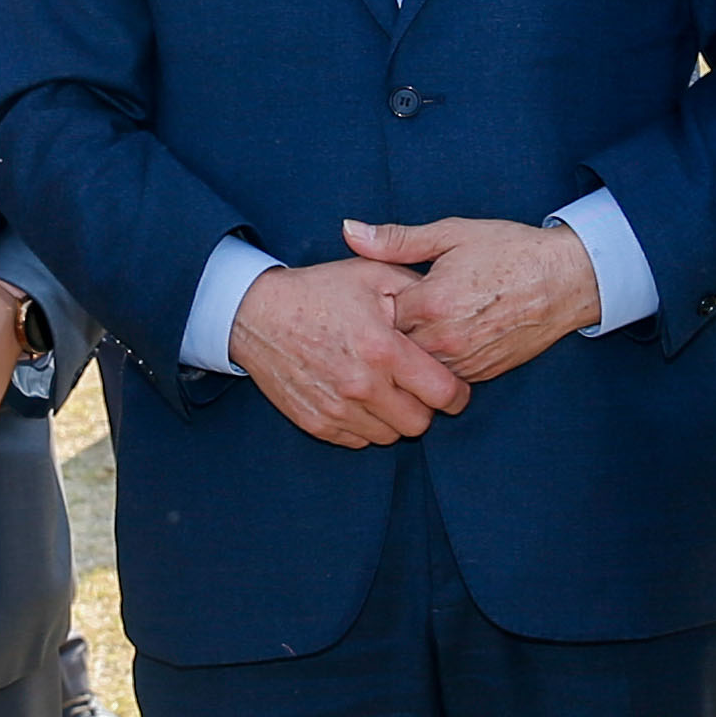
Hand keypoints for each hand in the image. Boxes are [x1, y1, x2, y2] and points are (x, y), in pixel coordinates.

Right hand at [229, 259, 471, 448]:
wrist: (257, 314)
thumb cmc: (320, 291)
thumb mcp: (372, 275)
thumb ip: (417, 290)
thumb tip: (450, 308)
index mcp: (383, 349)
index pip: (442, 393)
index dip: (458, 394)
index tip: (456, 389)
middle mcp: (362, 386)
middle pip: (420, 423)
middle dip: (426, 407)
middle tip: (417, 388)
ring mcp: (337, 409)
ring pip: (390, 436)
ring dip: (395, 418)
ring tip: (386, 390)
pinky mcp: (317, 423)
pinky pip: (359, 441)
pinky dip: (366, 425)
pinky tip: (361, 399)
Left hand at [347, 215, 601, 386]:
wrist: (565, 280)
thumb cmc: (510, 251)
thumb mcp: (451, 234)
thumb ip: (396, 240)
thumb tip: (349, 230)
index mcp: (430, 303)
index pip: (378, 315)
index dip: (377, 303)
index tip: (382, 293)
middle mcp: (444, 339)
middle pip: (393, 347)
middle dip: (390, 332)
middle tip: (398, 312)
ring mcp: (464, 362)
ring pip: (417, 367)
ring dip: (413, 351)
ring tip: (423, 325)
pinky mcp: (481, 375)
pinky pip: (445, 376)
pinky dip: (438, 362)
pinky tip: (446, 339)